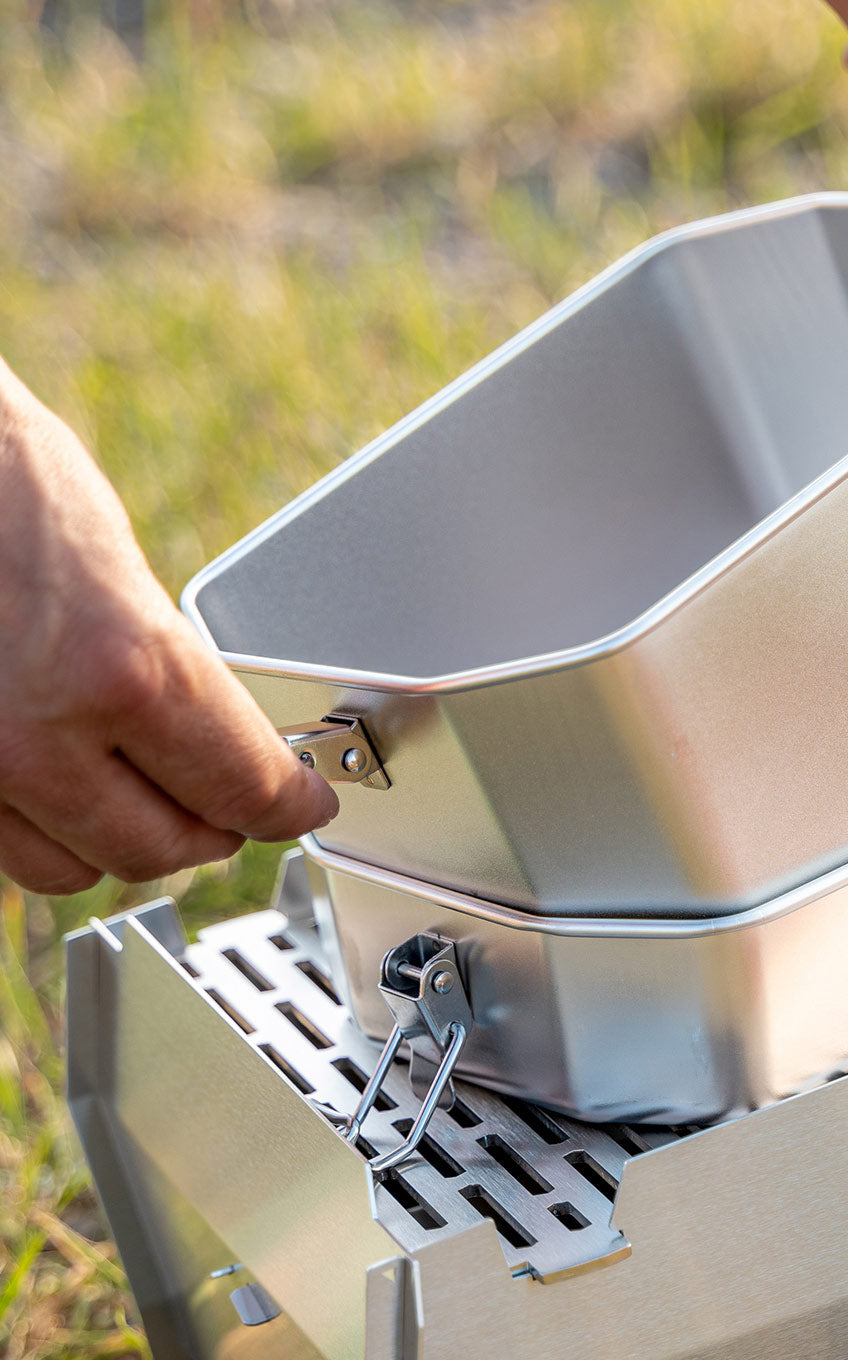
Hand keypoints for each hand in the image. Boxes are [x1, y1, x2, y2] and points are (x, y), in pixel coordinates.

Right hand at [0, 358, 337, 894]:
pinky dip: (52, 834)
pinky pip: (8, 853)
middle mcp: (41, 737)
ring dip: (130, 841)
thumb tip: (227, 747)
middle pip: (165, 848)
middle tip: (239, 803)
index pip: (243, 789)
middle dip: (215, 828)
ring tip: (155, 797)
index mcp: (124, 671)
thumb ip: (174, 677)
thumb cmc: (3, 488)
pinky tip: (76, 789)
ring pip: (81, 868)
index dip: (289, 805)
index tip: (304, 804)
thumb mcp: (126, 577)